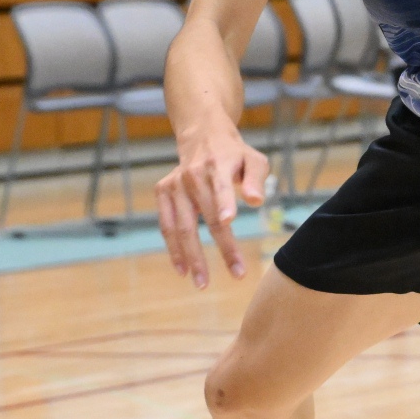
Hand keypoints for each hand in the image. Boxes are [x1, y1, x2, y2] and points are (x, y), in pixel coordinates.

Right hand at [156, 122, 270, 288]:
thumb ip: (256, 179)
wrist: (203, 136)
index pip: (220, 186)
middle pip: (207, 216)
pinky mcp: (163, 192)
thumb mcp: (254, 159)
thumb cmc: (235, 155)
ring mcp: (175, 184)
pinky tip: (183, 269)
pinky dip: (173, 249)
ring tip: (202, 282)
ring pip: (182, 226)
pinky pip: (166, 226)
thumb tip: (256, 201)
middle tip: (237, 273)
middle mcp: (192, 175)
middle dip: (223, 247)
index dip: (224, 203)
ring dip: (192, 256)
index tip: (229, 221)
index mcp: (217, 164)